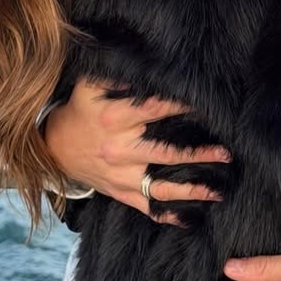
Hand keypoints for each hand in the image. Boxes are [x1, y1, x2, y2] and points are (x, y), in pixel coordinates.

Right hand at [43, 79, 229, 218]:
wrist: (53, 147)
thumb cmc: (80, 110)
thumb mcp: (91, 85)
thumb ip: (119, 74)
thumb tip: (148, 63)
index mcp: (115, 118)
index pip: (156, 110)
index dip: (183, 106)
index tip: (208, 104)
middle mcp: (120, 149)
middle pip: (166, 153)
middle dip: (198, 154)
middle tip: (227, 152)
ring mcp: (120, 175)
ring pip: (160, 187)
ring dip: (191, 190)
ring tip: (218, 190)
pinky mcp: (119, 192)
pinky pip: (145, 207)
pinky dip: (167, 215)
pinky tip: (190, 218)